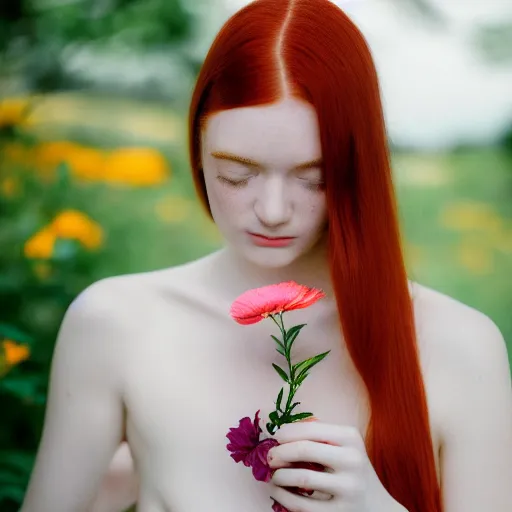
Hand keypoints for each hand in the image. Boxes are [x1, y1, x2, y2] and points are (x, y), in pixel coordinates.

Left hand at [267, 420, 394, 511]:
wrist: (377, 506)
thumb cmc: (351, 468)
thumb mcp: (344, 445)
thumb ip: (319, 434)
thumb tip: (282, 430)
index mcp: (351, 437)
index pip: (310, 429)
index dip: (287, 432)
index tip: (276, 437)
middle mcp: (352, 460)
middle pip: (304, 450)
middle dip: (280, 452)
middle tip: (269, 457)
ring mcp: (348, 488)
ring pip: (302, 478)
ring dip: (279, 476)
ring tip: (273, 475)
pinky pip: (303, 505)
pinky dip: (284, 497)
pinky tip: (278, 492)